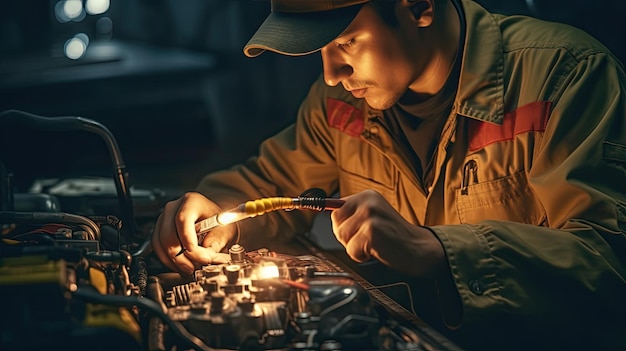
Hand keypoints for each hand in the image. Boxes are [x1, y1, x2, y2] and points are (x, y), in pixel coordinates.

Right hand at [151, 192, 233, 274]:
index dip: (187, 238)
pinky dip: (168, 260)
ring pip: (160, 243)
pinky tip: (181, 266)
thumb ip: (216, 245)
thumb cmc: (219, 222)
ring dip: (174, 260)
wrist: (214, 220)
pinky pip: (157, 248)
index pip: (183, 219)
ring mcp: (164, 219)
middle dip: (181, 255)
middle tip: (195, 266)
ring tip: (189, 268)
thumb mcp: (225, 231)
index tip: (193, 251)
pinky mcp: (159, 230)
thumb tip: (206, 257)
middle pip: (168, 234)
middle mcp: (174, 208)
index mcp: (192, 202)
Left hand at [331, 189, 446, 277]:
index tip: (351, 231)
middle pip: (336, 223)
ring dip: (355, 247)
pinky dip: (361, 256)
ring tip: (373, 244)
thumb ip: (352, 214)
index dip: (342, 226)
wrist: (418, 248)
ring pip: (342, 237)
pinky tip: (377, 251)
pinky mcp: (372, 232)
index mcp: (367, 196)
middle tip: (367, 239)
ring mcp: (370, 216)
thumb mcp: (373, 217)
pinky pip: (352, 250)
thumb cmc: (394, 237)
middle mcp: (368, 202)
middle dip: (347, 237)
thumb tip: (318, 208)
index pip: (335, 210)